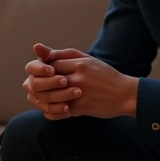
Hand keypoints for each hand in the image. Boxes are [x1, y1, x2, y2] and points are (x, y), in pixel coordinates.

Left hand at [23, 43, 137, 119]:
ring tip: (42, 98)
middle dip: (38, 84)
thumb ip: (63, 54)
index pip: (49, 64)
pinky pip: (59, 111)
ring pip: (50, 97)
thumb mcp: (87, 59)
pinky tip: (50, 109)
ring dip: (42, 99)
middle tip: (34, 87)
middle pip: (46, 80)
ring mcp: (79, 94)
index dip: (40, 70)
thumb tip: (38, 48)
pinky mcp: (81, 108)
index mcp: (79, 63)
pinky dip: (52, 112)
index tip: (40, 74)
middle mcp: (78, 77)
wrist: (125, 94)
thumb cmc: (105, 75)